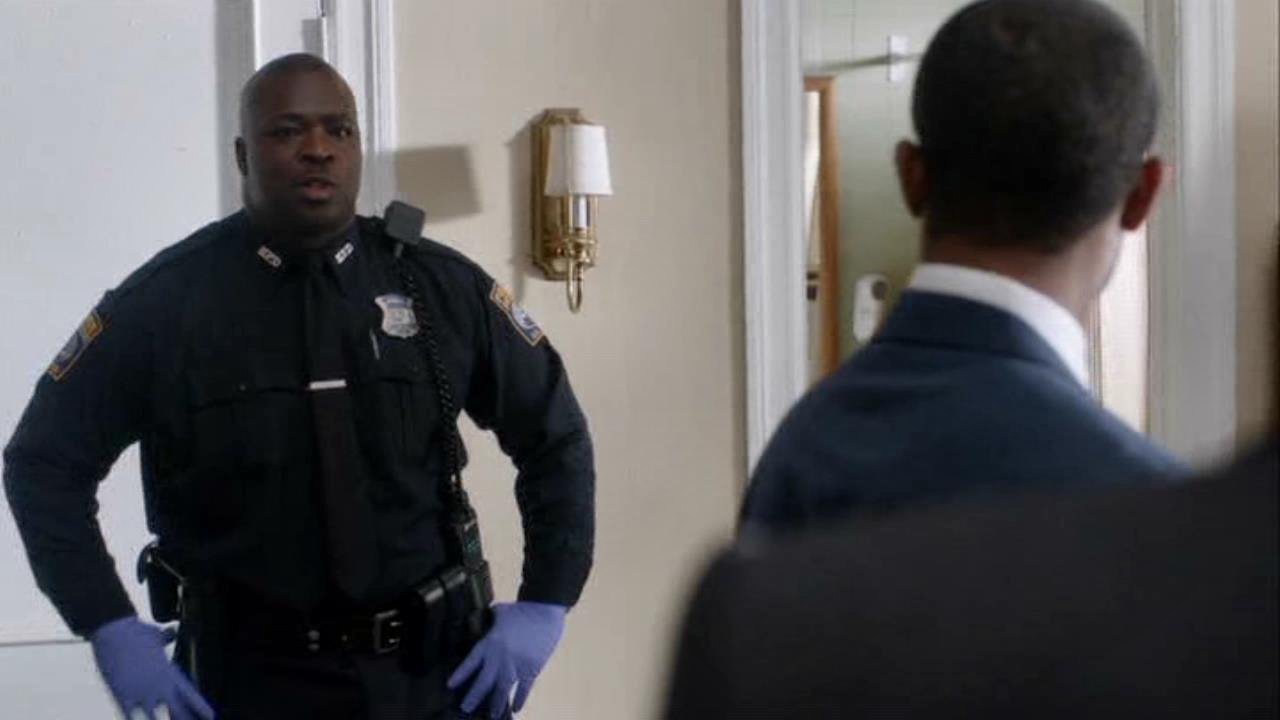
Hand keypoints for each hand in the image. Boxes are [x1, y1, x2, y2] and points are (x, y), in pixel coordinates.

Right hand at [89, 616, 213, 719]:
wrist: (113, 629)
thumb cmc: (135, 630)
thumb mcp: (156, 634)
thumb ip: (168, 636)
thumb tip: (174, 629)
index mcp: (168, 671)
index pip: (189, 694)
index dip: (200, 707)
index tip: (211, 716)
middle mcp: (157, 684)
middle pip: (176, 709)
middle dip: (184, 719)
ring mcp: (139, 690)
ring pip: (154, 718)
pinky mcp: (120, 694)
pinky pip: (129, 716)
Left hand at [447, 602, 566, 717]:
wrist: (545, 610)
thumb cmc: (523, 609)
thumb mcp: (501, 611)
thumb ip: (490, 617)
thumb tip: (482, 615)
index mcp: (490, 642)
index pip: (471, 662)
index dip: (461, 674)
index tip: (450, 685)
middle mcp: (500, 656)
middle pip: (484, 681)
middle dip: (474, 696)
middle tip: (466, 708)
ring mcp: (516, 664)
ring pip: (502, 688)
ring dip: (496, 703)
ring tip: (491, 715)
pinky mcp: (532, 668)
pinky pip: (524, 688)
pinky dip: (520, 699)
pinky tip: (516, 708)